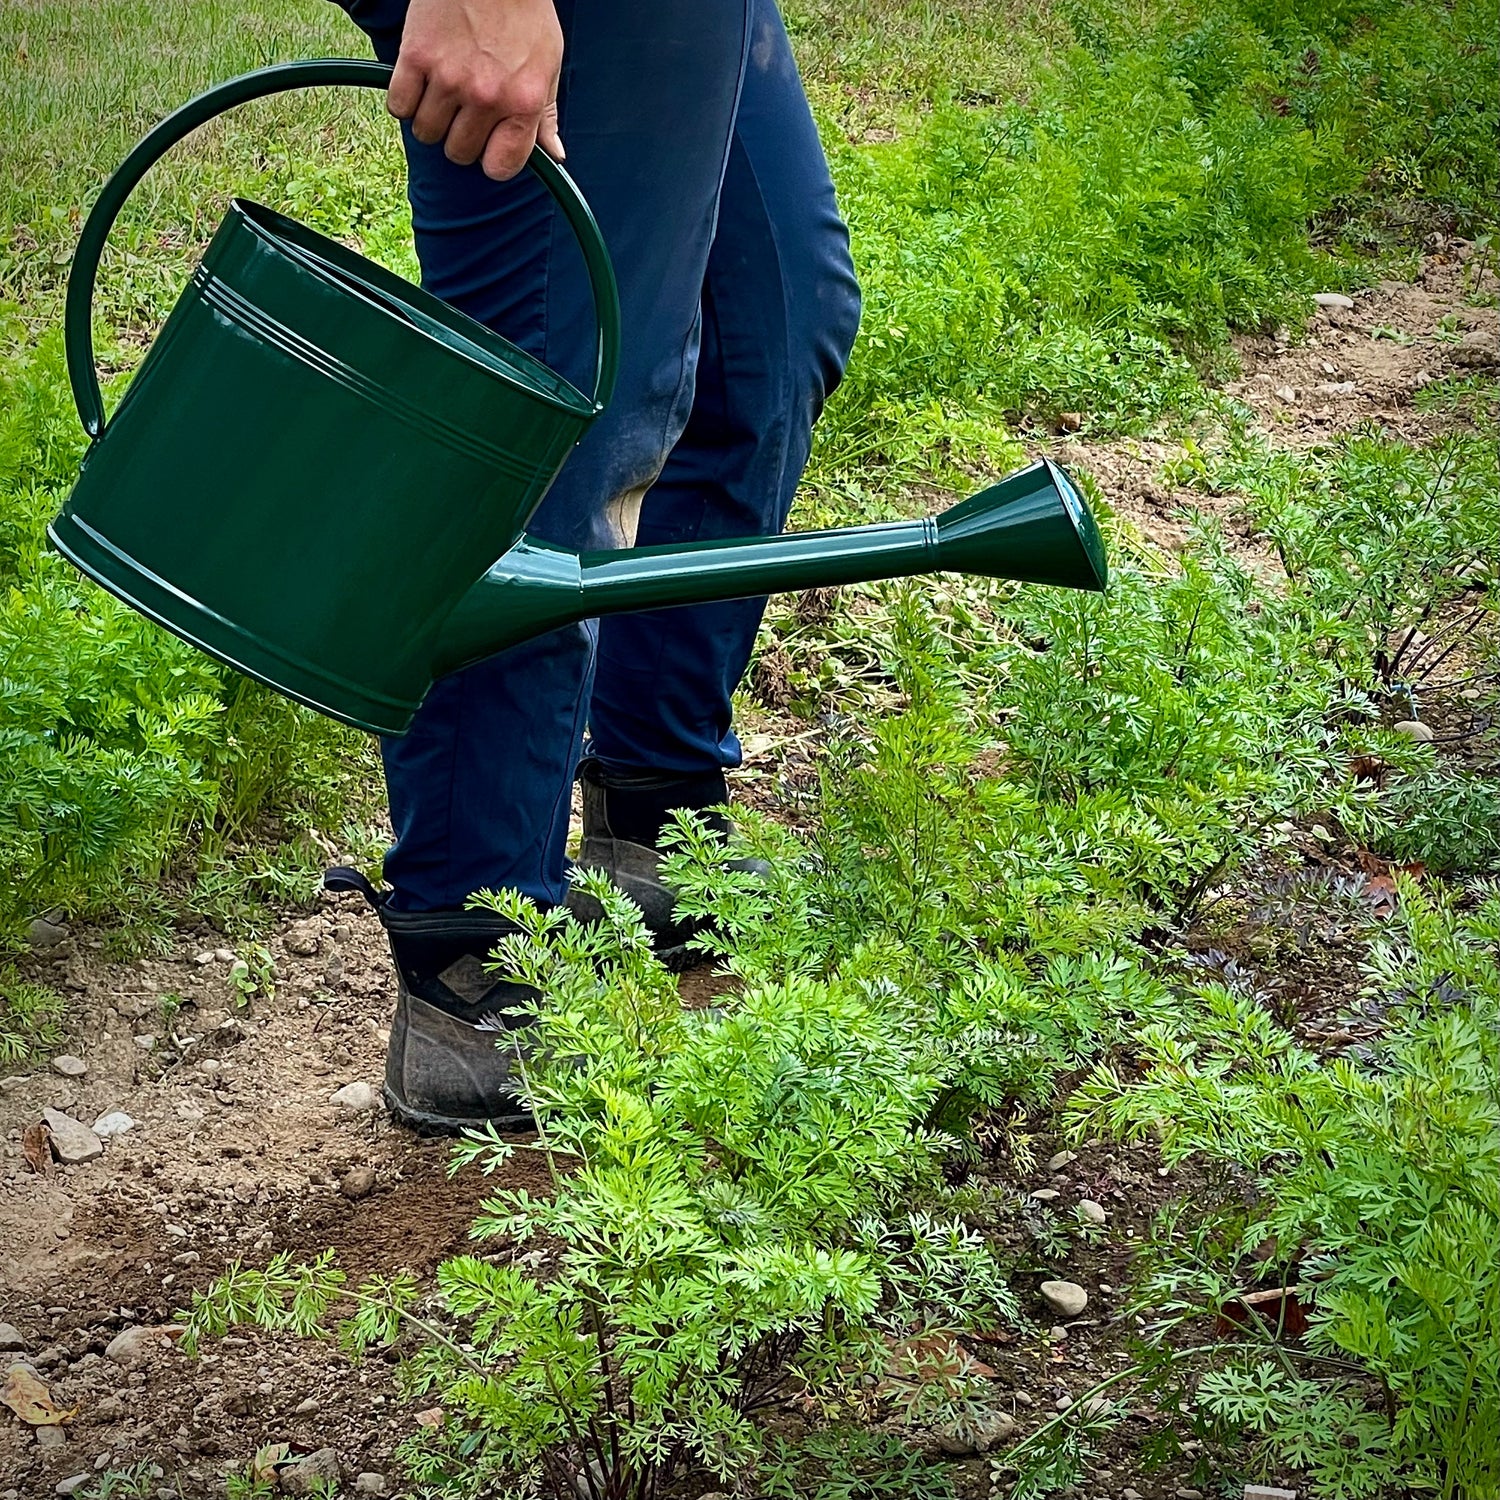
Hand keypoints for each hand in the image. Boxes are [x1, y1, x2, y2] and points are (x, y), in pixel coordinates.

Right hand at [388, 0, 563, 180]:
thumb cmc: (523, 11)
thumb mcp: (548, 62)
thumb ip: (546, 114)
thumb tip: (554, 156)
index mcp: (523, 102)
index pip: (499, 167)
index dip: (492, 159)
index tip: (488, 144)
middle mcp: (486, 96)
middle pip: (459, 153)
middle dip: (460, 138)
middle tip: (463, 112)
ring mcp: (449, 78)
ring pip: (427, 133)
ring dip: (431, 120)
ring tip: (442, 95)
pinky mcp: (415, 57)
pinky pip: (399, 106)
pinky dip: (404, 101)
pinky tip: (418, 84)